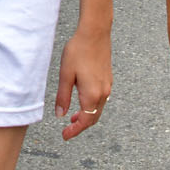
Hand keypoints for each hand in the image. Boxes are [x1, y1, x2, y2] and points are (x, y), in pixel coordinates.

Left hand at [54, 25, 111, 139]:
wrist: (95, 33)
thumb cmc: (78, 51)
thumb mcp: (65, 75)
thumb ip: (63, 97)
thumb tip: (60, 115)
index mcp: (92, 94)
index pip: (85, 120)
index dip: (75, 130)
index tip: (65, 135)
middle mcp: (103, 93)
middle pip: (93, 117)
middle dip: (81, 125)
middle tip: (68, 129)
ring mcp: (107, 86)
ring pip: (98, 108)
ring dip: (87, 115)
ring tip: (73, 117)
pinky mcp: (108, 79)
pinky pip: (101, 99)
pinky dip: (92, 106)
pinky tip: (82, 100)